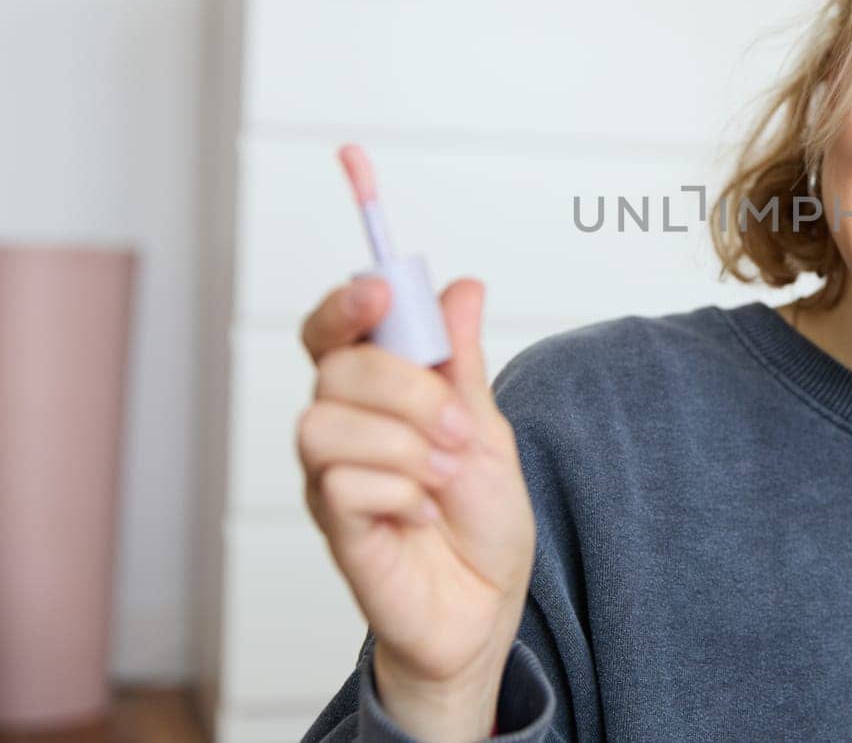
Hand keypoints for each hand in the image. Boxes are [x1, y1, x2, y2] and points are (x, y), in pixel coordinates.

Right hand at [297, 276, 534, 739]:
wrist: (488, 603)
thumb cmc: (480, 519)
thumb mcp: (487, 428)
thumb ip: (463, 363)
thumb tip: (463, 289)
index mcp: (377, 396)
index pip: (332, 333)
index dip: (344, 305)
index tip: (380, 294)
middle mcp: (343, 431)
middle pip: (333, 370)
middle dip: (408, 389)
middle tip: (459, 428)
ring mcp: (331, 481)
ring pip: (323, 425)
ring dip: (403, 444)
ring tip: (445, 475)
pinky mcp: (337, 529)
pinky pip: (342, 486)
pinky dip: (401, 493)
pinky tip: (425, 514)